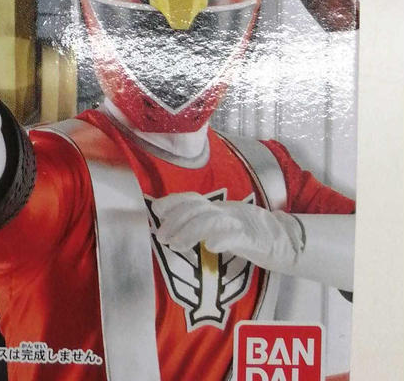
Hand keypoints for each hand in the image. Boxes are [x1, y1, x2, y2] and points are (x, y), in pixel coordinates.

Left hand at [150, 191, 302, 270]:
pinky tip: (211, 246)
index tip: (156, 210)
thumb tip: (178, 229)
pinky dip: (222, 239)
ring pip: (211, 220)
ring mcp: (240, 222)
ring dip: (189, 231)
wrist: (289, 241)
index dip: (173, 202)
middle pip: (197, 208)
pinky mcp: (254, 238)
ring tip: (176, 244)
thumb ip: (206, 225)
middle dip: (175, 220)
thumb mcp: (226, 226)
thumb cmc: (254, 235)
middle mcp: (227, 210)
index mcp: (220, 207)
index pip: (193, 198)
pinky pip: (236, 236)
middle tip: (161, 236)